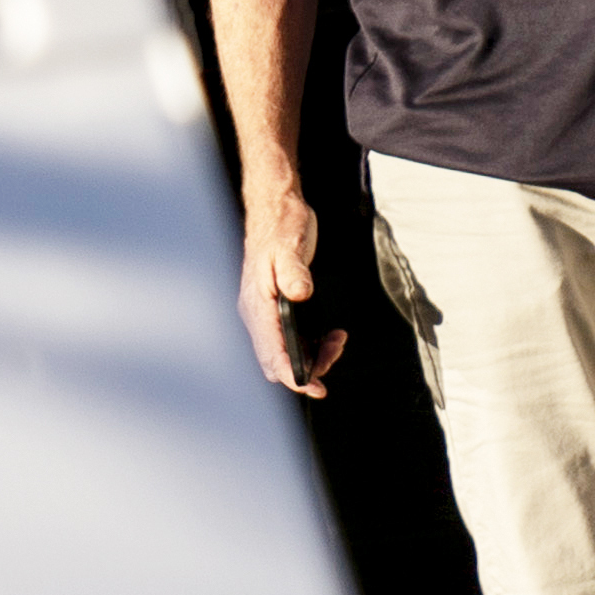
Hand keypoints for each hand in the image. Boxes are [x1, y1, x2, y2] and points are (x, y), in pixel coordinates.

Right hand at [241, 190, 342, 397]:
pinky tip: (330, 335)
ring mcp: (265, 313)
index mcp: (256, 303)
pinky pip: (289, 342)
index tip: (313, 387)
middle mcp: (256, 313)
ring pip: (283, 355)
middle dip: (305, 370)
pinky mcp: (276, 310)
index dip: (291, 375)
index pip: (270, 352)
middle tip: (335, 353)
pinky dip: (311, 346)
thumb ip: (294, 272)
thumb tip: (300, 295)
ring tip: (337, 340)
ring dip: (312, 357)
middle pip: (275, 362)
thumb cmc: (281, 226)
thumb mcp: (289, 245)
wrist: (275, 208)